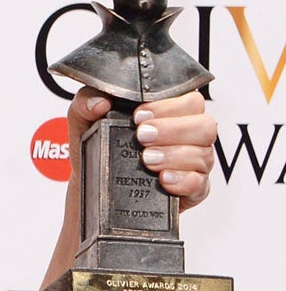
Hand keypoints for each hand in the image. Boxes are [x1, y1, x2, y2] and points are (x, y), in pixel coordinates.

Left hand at [71, 87, 216, 205]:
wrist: (91, 183)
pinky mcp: (192, 189)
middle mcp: (188, 137)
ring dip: (173, 155)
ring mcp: (193, 163)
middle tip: (142, 137)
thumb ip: (86, 101)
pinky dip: (182, 180)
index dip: (169, 106)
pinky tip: (163, 180)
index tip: (139, 116)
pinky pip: (200, 184)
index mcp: (171, 113)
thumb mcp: (84, 120)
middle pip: (205, 125)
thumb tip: (99, 103)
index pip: (191, 101)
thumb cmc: (96, 147)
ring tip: (147, 159)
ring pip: (204, 153)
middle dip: (173, 130)